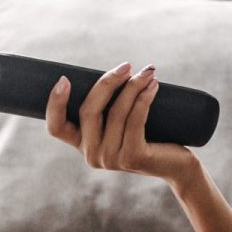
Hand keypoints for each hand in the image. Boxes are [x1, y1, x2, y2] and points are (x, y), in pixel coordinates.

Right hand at [47, 61, 197, 183]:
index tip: (64, 79)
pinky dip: (144, 98)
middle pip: (88, 110)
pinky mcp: (132, 157)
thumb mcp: (122, 123)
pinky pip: (135, 120)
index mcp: (83, 144)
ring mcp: (111, 159)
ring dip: (133, 86)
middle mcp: (92, 155)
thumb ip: (109, 107)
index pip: (57, 128)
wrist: (176, 166)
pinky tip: (153, 85)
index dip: (55, 104)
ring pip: (116, 112)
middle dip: (107, 82)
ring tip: (147, 72)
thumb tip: (112, 71)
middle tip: (126, 65)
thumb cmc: (148, 137)